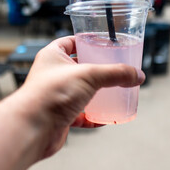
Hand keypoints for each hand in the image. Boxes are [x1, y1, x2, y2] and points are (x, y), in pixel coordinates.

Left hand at [17, 36, 144, 159]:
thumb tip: (136, 75)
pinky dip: (93, 116)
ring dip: (97, 94)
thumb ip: (115, 74)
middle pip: (79, 68)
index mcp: (53, 56)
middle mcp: (53, 74)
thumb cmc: (49, 95)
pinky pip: (80, 113)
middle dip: (96, 70)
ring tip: (114, 93)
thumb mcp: (89, 75)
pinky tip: (104, 118)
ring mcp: (56, 95)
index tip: (102, 44)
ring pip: (81, 91)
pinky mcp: (60, 115)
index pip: (71, 42)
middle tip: (113, 70)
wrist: (33, 128)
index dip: (86, 41)